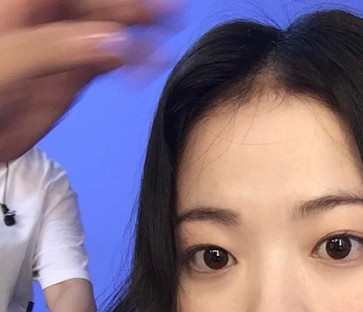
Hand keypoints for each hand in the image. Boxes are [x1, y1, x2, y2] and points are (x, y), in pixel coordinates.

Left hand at [0, 0, 179, 160]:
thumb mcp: (8, 65)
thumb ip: (52, 49)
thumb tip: (107, 40)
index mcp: (23, 3)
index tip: (136, 3)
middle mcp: (46, 18)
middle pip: (96, 3)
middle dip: (129, 5)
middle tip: (165, 13)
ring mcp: (64, 46)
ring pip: (108, 28)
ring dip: (139, 31)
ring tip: (167, 34)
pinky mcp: (76, 73)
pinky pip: (111, 58)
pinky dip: (133, 60)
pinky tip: (151, 62)